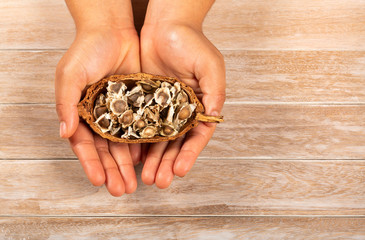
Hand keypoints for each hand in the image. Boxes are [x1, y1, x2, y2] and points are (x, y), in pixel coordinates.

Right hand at [55, 0, 140, 195]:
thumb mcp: (70, 74)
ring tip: (134, 183)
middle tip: (120, 190)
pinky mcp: (138, 105)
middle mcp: (100, 117)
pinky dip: (143, 145)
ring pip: (124, 144)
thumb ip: (65, 103)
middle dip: (112, 171)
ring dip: (127, 164)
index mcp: (81, 113)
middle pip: (106, 150)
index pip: (85, 144)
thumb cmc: (87, 50)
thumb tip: (64, 132)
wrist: (113, 30)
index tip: (98, 180)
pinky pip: (141, 129)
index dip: (91, 163)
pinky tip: (146, 160)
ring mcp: (120, 113)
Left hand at [139, 1, 225, 188]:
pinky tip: (133, 156)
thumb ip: (215, 93)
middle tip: (159, 181)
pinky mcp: (144, 100)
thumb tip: (214, 118)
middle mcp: (182, 109)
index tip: (179, 170)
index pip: (196, 136)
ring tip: (145, 176)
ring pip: (157, 138)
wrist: (166, 23)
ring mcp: (162, 106)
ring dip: (152, 158)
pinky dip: (137, 141)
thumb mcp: (210, 67)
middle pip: (175, 143)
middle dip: (167, 162)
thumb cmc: (192, 42)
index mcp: (200, 105)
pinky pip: (140, 124)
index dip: (189, 154)